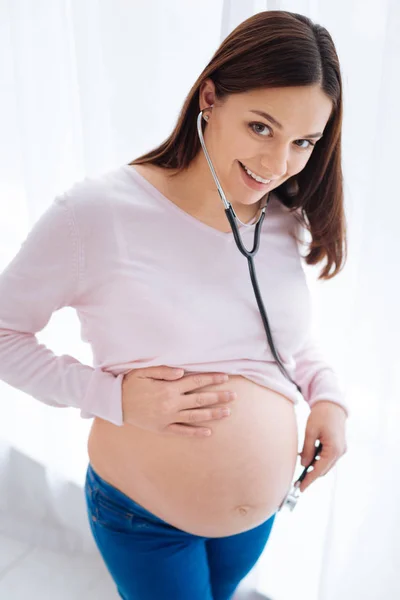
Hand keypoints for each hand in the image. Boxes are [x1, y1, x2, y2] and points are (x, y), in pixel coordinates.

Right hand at [121, 366, 235, 436]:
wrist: (115, 404)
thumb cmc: (130, 384)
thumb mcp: (144, 371)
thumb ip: (164, 371)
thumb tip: (182, 372)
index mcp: (168, 387)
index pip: (195, 381)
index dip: (211, 379)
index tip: (225, 377)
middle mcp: (171, 403)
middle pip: (200, 399)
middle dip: (218, 396)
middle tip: (234, 396)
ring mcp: (168, 417)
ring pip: (195, 415)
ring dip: (212, 414)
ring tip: (227, 412)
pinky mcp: (162, 428)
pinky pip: (182, 431)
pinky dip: (195, 432)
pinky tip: (208, 432)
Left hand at [298, 401, 347, 492]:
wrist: (332, 403)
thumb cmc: (321, 415)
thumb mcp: (310, 432)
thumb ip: (307, 450)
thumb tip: (304, 465)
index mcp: (334, 449)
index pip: (319, 470)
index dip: (309, 480)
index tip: (300, 488)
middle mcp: (340, 452)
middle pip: (323, 469)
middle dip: (311, 475)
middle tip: (297, 480)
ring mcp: (341, 449)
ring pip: (325, 464)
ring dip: (314, 467)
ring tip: (301, 468)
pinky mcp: (339, 446)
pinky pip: (327, 458)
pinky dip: (318, 460)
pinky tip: (308, 457)